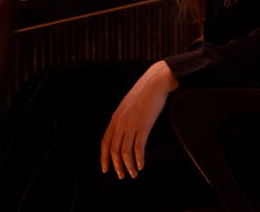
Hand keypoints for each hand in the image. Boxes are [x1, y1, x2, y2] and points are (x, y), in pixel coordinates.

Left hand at [100, 60, 177, 178]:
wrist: (155, 82)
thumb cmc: (144, 94)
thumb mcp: (128, 105)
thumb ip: (123, 118)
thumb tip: (122, 131)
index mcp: (116, 117)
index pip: (105, 142)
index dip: (104, 157)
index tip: (105, 169)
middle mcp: (121, 122)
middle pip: (114, 150)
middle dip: (116, 166)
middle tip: (121, 176)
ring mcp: (131, 124)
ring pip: (125, 152)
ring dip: (128, 166)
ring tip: (133, 174)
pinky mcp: (143, 126)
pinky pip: (138, 148)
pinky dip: (138, 160)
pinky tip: (141, 165)